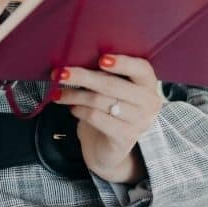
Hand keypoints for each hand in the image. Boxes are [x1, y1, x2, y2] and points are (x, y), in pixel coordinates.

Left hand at [52, 54, 163, 183]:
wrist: (108, 147)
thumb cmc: (108, 109)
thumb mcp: (109, 89)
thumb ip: (103, 74)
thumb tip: (77, 60)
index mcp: (148, 84)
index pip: (141, 68)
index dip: (122, 63)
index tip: (101, 60)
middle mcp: (149, 102)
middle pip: (112, 85)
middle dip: (82, 77)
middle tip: (60, 74)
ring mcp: (140, 122)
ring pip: (99, 101)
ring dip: (74, 95)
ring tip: (58, 93)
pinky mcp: (125, 137)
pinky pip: (96, 117)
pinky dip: (79, 110)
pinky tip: (72, 108)